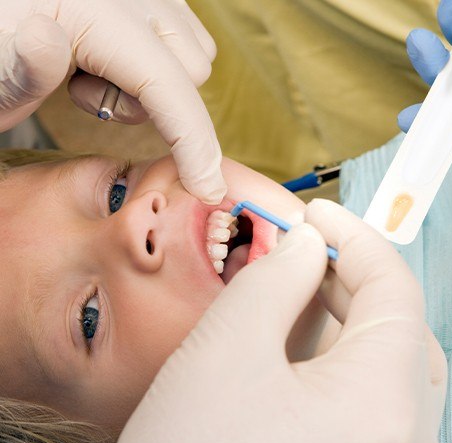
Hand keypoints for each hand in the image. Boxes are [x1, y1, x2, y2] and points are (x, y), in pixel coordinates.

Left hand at [0, 0, 225, 203]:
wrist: (0, 23)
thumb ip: (19, 67)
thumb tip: (46, 40)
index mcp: (91, 8)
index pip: (166, 84)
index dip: (194, 145)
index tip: (207, 190)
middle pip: (192, 70)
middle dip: (154, 103)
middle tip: (82, 93)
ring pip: (196, 54)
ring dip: (158, 83)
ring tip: (90, 72)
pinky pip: (187, 35)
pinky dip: (162, 62)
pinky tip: (110, 58)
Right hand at [109, 199, 446, 442]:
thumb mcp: (224, 353)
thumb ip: (276, 280)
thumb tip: (307, 244)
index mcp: (385, 407)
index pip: (397, 294)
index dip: (357, 240)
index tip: (317, 215)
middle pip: (402, 333)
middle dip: (355, 282)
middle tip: (305, 253)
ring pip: (392, 371)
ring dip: (350, 324)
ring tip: (297, 297)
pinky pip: (378, 408)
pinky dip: (347, 368)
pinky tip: (302, 352)